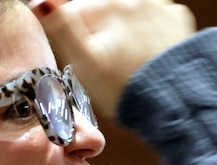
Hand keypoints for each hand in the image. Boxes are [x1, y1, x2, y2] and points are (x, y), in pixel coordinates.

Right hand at [29, 0, 195, 117]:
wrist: (174, 103)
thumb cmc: (127, 89)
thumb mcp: (83, 61)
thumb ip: (61, 25)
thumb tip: (39, 2)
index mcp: (106, 7)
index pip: (74, 9)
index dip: (70, 32)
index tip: (78, 52)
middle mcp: (133, 1)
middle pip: (103, 9)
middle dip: (99, 30)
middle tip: (105, 61)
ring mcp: (158, 8)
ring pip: (129, 12)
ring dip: (123, 28)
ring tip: (125, 59)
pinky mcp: (177, 21)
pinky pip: (156, 17)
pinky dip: (148, 31)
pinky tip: (145, 53)